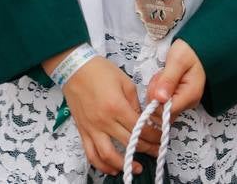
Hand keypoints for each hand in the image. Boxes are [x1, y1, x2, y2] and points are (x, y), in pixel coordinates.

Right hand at [62, 56, 161, 175]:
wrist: (75, 68)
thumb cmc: (100, 71)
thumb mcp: (125, 81)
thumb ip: (134, 102)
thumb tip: (142, 119)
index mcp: (117, 107)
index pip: (140, 128)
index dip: (153, 136)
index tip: (161, 138)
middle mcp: (104, 121)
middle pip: (129, 143)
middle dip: (147, 149)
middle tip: (157, 152)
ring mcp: (92, 129)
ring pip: (108, 156)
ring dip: (124, 165)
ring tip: (136, 168)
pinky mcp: (83, 132)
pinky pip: (91, 154)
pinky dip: (102, 165)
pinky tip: (113, 169)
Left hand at [146, 39, 205, 122]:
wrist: (195, 49)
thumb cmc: (189, 52)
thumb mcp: (177, 60)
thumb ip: (168, 79)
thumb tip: (159, 98)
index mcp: (190, 95)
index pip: (167, 111)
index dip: (156, 99)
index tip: (157, 82)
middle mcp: (187, 103)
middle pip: (161, 110)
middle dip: (154, 92)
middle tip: (161, 74)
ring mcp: (182, 102)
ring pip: (159, 105)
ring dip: (155, 89)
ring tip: (163, 73)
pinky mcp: (176, 99)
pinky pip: (161, 101)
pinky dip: (157, 89)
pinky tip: (163, 78)